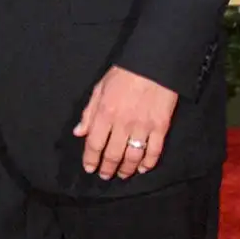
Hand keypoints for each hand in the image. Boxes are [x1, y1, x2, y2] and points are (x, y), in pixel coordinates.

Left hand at [73, 66, 177, 180]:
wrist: (154, 63)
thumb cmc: (125, 73)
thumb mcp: (99, 88)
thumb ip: (89, 112)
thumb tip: (79, 132)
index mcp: (105, 113)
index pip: (94, 144)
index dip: (90, 159)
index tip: (89, 168)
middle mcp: (123, 123)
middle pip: (113, 154)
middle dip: (107, 168)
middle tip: (105, 175)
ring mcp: (143, 127)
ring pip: (133, 157)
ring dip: (126, 169)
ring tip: (122, 174)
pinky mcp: (161, 127)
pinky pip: (154, 151)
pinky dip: (148, 163)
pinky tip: (143, 168)